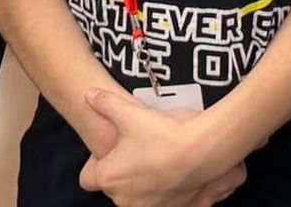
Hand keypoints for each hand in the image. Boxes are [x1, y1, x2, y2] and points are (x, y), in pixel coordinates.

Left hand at [78, 90, 246, 206]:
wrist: (203, 151)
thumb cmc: (163, 135)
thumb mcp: (130, 112)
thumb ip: (106, 103)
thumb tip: (91, 95)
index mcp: (110, 178)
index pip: (87, 179)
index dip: (96, 163)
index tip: (109, 150)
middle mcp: (125, 199)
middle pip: (114, 187)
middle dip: (122, 170)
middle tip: (136, 148)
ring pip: (137, 195)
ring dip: (142, 182)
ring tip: (157, 157)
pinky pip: (162, 201)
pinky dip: (164, 190)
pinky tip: (174, 170)